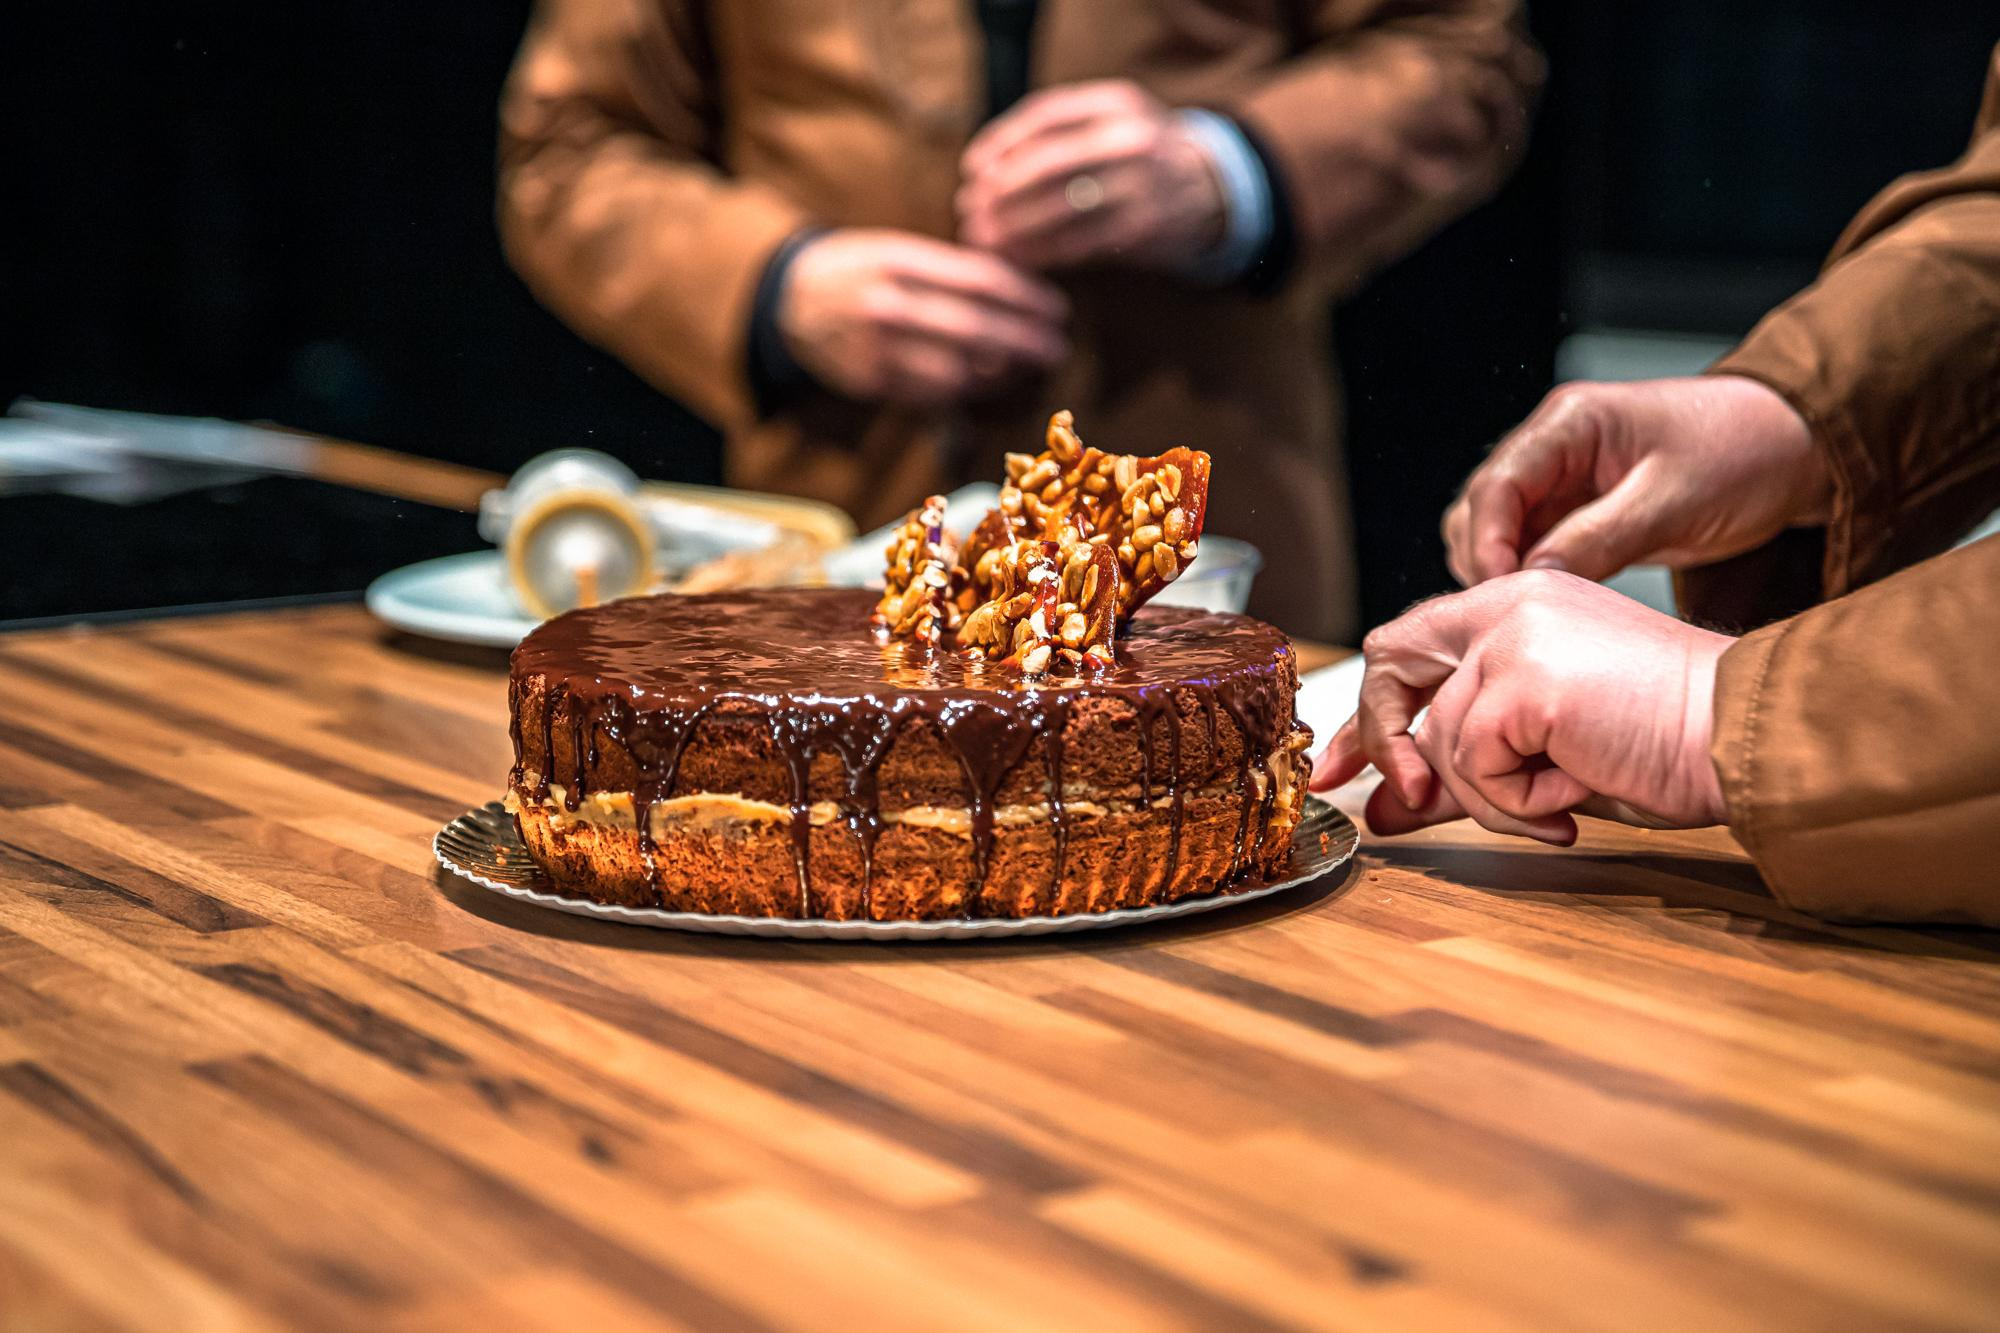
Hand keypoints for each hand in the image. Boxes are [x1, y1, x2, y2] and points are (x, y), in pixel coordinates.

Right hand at [778, 229, 1068, 406]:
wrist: (791, 300)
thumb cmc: (862, 269)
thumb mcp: (902, 250)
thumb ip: (954, 270)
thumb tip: (1023, 289)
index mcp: (899, 262)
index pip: (979, 282)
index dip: (1026, 299)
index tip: (1057, 310)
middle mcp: (886, 306)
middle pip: (974, 330)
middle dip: (1024, 342)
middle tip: (1056, 348)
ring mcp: (876, 349)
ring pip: (957, 371)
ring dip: (1000, 372)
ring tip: (1024, 366)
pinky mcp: (871, 383)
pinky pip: (932, 393)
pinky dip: (967, 389)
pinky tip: (987, 379)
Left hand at [957, 81, 1223, 272]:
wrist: (1210, 189)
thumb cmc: (1137, 157)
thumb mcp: (1108, 122)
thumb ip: (1057, 132)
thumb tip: (983, 168)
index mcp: (1116, 103)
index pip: (1045, 116)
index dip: (1000, 143)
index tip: (971, 170)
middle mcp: (1131, 139)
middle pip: (1047, 164)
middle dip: (1000, 192)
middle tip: (969, 211)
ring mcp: (1141, 185)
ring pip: (1059, 209)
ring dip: (1013, 229)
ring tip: (984, 240)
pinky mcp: (1143, 228)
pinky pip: (1079, 244)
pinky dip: (1042, 254)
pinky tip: (1018, 260)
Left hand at [1309, 570, 1733, 844]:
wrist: (1744, 739)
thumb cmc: (1667, 745)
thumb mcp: (1543, 758)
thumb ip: (1460, 775)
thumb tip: (1385, 810)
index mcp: (1519, 603)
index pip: (1410, 647)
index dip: (1369, 712)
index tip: (1343, 770)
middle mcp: (1508, 602)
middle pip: (1391, 662)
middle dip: (1381, 739)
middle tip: (1406, 800)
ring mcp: (1512, 635)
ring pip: (1441, 740)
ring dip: (1493, 799)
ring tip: (1562, 803)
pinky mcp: (1522, 679)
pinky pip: (1472, 765)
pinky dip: (1516, 803)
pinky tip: (1573, 794)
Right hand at [1442, 376, 1832, 586]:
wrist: (1795, 450)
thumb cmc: (1745, 453)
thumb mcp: (1673, 502)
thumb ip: (1597, 538)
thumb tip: (1532, 579)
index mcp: (1571, 422)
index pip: (1497, 484)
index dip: (1488, 542)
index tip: (1502, 591)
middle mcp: (1555, 446)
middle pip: (1482, 508)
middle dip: (1487, 560)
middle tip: (1513, 613)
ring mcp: (1564, 480)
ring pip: (1499, 531)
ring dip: (1505, 571)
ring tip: (1533, 612)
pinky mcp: (1580, 512)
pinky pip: (1533, 546)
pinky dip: (1533, 576)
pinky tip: (1554, 604)